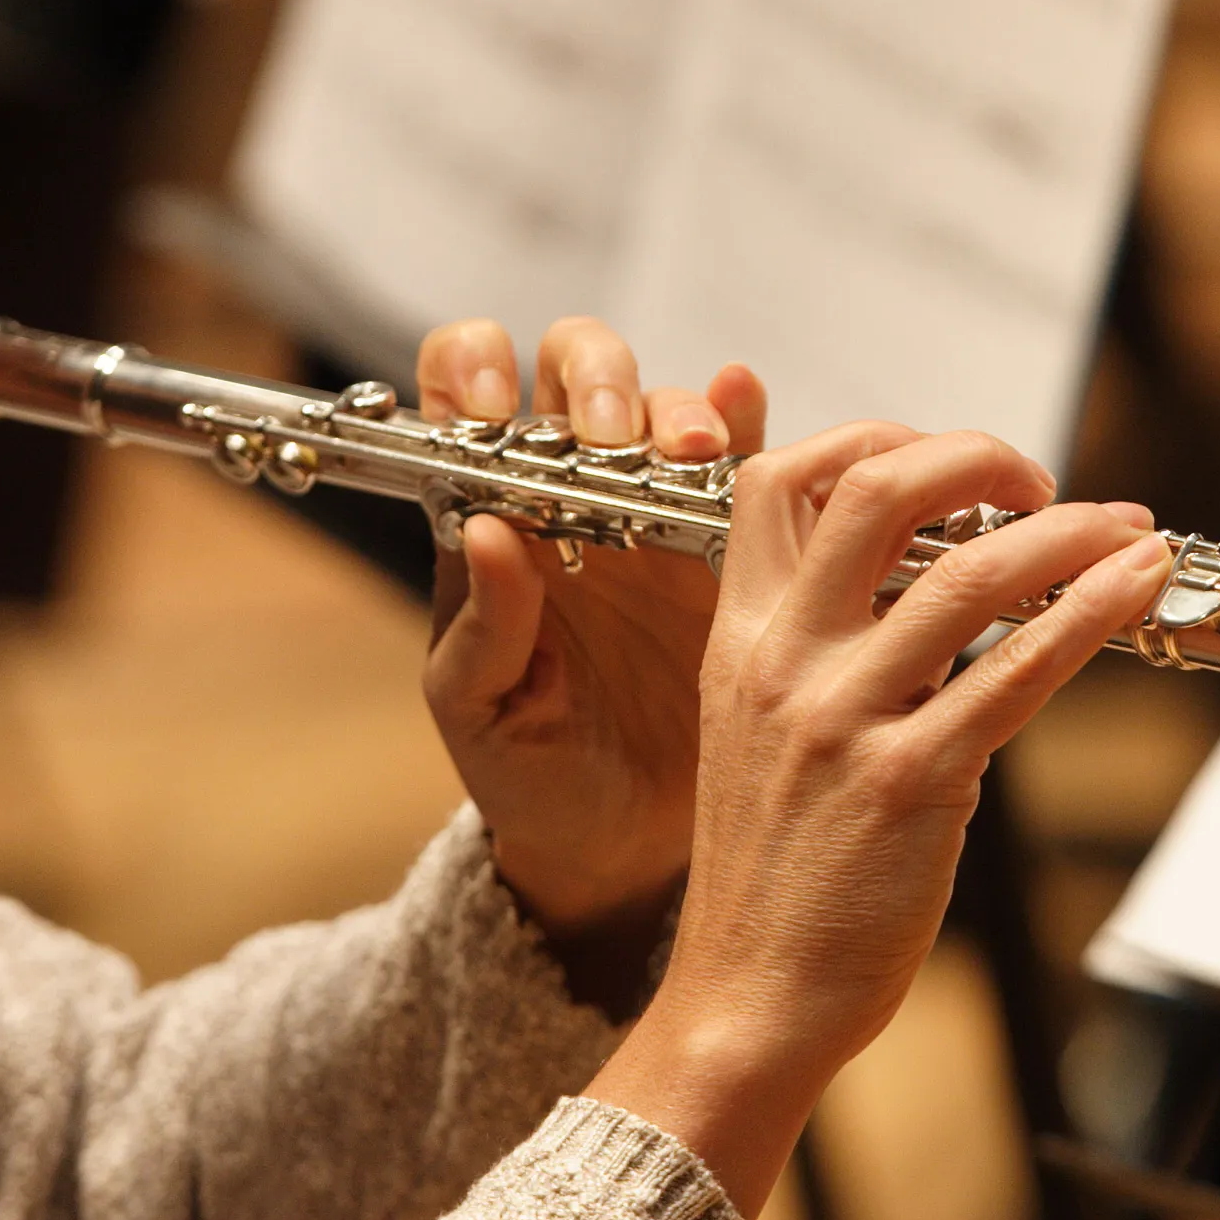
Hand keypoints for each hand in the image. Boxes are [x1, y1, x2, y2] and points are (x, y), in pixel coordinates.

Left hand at [416, 317, 766, 973]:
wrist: (621, 847)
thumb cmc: (529, 774)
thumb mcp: (480, 711)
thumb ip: (480, 627)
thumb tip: (487, 530)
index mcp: (495, 522)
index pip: (469, 398)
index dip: (477, 372)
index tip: (497, 405)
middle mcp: (575, 498)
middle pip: (579, 373)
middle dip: (594, 381)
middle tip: (609, 437)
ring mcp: (658, 515)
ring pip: (664, 407)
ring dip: (674, 409)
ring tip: (690, 453)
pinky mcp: (734, 548)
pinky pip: (749, 464)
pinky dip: (747, 419)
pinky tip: (743, 411)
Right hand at [584, 425, 1171, 1215]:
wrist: (749, 994)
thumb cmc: (772, 871)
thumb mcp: (759, 729)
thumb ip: (816, 643)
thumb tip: (915, 574)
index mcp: (740, 638)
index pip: (780, 477)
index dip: (875, 439)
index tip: (949, 468)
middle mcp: (783, 661)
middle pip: (873, 488)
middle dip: (975, 457)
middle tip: (1037, 479)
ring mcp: (842, 719)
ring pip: (967, 574)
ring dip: (1067, 530)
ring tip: (1125, 527)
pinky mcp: (908, 783)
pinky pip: (1015, 672)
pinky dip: (1091, 611)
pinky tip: (1137, 583)